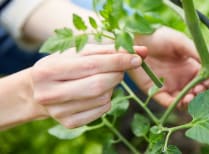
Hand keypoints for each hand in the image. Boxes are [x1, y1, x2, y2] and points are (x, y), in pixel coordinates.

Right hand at [30, 45, 144, 127]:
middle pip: (98, 84)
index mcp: (48, 70)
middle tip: (120, 68)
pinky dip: (107, 100)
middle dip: (117, 74)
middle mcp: (50, 94)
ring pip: (102, 98)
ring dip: (112, 87)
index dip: (118, 61)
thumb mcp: (78, 53)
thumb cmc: (62, 66)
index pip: (91, 64)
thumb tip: (141, 51)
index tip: (137, 57)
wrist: (39, 90)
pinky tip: (97, 93)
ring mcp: (59, 112)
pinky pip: (102, 110)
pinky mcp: (70, 123)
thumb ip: (108, 50)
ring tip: (104, 79)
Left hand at [131, 27, 208, 108]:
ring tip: (191, 97)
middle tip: (200, 90)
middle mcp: (181, 78)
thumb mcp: (180, 42)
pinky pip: (167, 102)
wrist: (137, 39)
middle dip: (201, 93)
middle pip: (196, 92)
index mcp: (190, 67)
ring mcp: (169, 86)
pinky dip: (175, 104)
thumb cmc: (159, 37)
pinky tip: (181, 102)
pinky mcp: (156, 91)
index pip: (204, 79)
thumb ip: (197, 53)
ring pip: (183, 100)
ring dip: (190, 101)